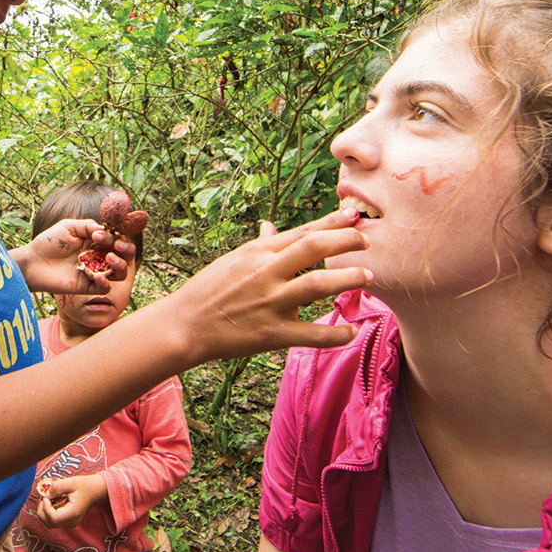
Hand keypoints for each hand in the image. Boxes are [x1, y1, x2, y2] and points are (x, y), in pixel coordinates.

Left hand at [12, 219, 134, 293]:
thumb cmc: (49, 242)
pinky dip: (105, 282)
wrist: (32, 262)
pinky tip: (97, 275)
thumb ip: (89, 225)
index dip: (119, 236)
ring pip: (119, 273)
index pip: (117, 240)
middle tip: (117, 245)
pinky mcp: (87, 287)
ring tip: (109, 258)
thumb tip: (106, 231)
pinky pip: (104, 288)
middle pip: (124, 256)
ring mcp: (94, 273)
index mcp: (96, 242)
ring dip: (119, 265)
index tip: (108, 234)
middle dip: (126, 250)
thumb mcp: (69, 226)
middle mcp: (99, 257)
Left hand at [36, 474, 108, 528]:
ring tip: (47, 499)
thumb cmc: (84, 485)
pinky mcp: (68, 521)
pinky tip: (52, 502)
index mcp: (73, 513)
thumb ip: (57, 487)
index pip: (53, 518)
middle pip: (49, 523)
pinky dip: (49, 512)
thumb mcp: (71, 482)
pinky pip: (54, 520)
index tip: (46, 496)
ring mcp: (70, 523)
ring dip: (44, 512)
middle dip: (42, 511)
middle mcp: (71, 522)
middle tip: (44, 497)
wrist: (95, 490)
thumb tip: (45, 495)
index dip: (45, 508)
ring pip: (50, 523)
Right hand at [158, 207, 371, 364]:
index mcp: (258, 253)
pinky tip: (350, 331)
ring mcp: (270, 303)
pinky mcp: (272, 334)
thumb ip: (260, 245)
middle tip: (367, 242)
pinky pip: (312, 333)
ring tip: (367, 277)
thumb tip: (271, 227)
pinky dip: (336, 333)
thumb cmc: (208, 291)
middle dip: (346, 242)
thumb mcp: (233, 261)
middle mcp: (267, 273)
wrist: (184, 325)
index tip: (355, 217)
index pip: (303, 231)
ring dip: (347, 279)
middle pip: (314, 248)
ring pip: (317, 285)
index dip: (333, 222)